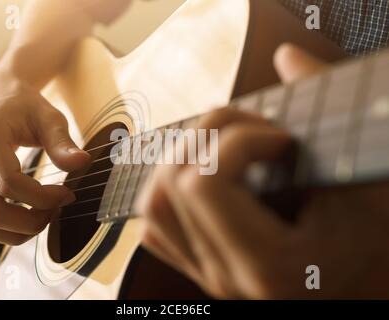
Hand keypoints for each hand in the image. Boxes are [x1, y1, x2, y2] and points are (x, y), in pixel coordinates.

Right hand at [0, 71, 90, 244]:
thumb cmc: (26, 107)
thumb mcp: (49, 117)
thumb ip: (63, 142)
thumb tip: (82, 163)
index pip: (8, 182)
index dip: (42, 197)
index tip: (68, 194)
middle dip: (29, 221)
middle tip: (57, 210)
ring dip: (15, 232)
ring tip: (44, 218)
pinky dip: (4, 231)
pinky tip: (28, 219)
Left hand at [137, 44, 388, 298]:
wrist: (360, 282)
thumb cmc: (370, 237)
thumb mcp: (365, 180)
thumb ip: (332, 115)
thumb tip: (286, 55)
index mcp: (271, 266)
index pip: (207, 183)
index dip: (240, 140)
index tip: (282, 140)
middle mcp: (227, 277)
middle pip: (175, 183)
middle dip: (212, 134)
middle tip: (256, 131)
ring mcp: (206, 275)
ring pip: (154, 203)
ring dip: (183, 156)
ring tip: (228, 146)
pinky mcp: (196, 267)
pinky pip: (154, 224)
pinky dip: (168, 187)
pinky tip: (205, 173)